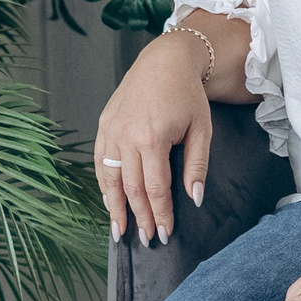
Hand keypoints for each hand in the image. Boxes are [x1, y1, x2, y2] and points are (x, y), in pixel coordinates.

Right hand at [95, 36, 211, 246]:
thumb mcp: (201, 129)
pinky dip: (103, 184)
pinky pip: (99, 162)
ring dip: (114, 208)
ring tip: (119, 231)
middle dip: (139, 217)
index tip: (165, 233)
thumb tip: (194, 198)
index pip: (155, 188)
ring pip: (109, 179)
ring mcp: (111, 130)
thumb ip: (196, 166)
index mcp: (153, 138)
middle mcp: (126, 136)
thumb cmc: (186, 95)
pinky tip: (109, 201)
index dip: (159, 214)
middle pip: (131, 188)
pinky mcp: (103, 125)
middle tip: (145, 240)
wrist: (164, 61)